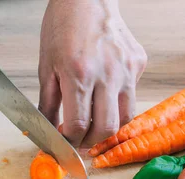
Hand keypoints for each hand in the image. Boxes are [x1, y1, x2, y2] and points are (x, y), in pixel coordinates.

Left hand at [38, 0, 146, 148]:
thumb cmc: (62, 27)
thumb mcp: (46, 66)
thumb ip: (47, 103)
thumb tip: (46, 132)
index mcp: (79, 73)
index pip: (78, 124)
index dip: (70, 141)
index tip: (64, 144)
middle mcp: (108, 72)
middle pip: (106, 128)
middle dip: (90, 142)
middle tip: (79, 141)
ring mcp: (127, 69)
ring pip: (124, 118)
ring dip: (107, 128)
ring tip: (92, 124)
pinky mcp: (138, 63)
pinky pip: (131, 96)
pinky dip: (117, 105)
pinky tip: (104, 96)